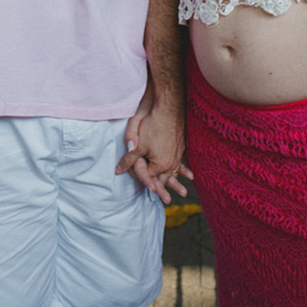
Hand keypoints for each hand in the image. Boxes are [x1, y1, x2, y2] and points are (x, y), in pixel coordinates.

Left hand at [116, 85, 191, 202]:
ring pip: (174, 171)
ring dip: (176, 180)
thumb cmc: (151, 123)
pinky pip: (180, 161)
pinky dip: (182, 168)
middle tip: (166, 201)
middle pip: (164, 178)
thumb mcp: (136, 142)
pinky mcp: (181, 145)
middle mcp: (171, 162)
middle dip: (163, 188)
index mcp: (160, 164)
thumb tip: (118, 170)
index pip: (148, 177)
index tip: (140, 185)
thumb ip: (128, 158)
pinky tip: (188, 172)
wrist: (169, 106)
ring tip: (182, 191)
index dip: (140, 178)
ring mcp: (178, 154)